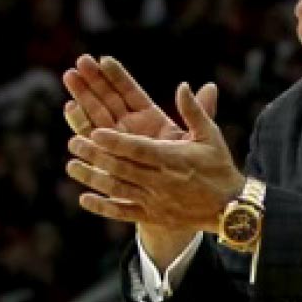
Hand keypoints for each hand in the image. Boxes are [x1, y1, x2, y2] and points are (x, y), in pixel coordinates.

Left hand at [61, 56, 218, 258]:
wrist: (230, 209)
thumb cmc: (219, 167)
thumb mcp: (210, 136)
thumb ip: (195, 110)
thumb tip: (183, 85)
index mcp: (173, 159)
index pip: (139, 149)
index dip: (116, 142)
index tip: (95, 132)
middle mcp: (161, 181)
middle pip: (122, 167)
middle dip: (96, 155)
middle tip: (73, 143)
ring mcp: (155, 200)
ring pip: (118, 189)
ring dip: (92, 178)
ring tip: (70, 166)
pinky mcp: (153, 216)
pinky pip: (123, 212)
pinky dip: (103, 207)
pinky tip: (84, 199)